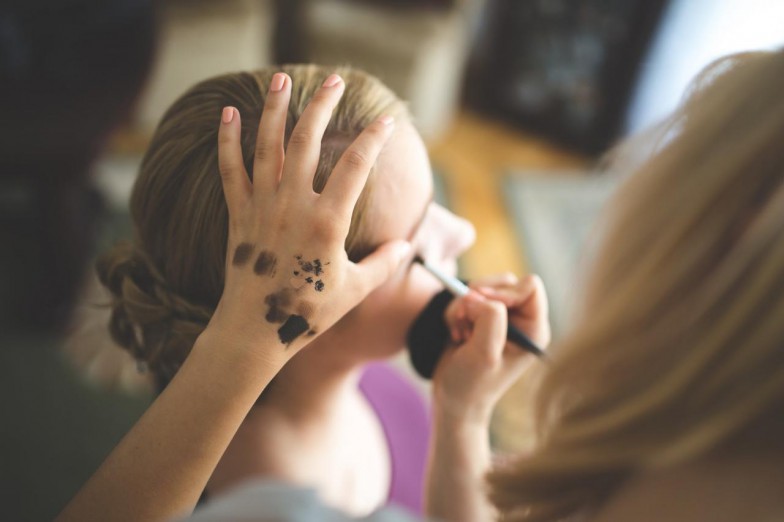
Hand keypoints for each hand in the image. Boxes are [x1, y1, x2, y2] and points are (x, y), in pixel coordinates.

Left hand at [204, 73, 410, 361]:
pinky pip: (230, 169)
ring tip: (283, 79)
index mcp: (327, 222)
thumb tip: (407, 245)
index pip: (356, 166)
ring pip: (268, 146)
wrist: (254, 330)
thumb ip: (384, 264)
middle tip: (334, 80)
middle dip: (323, 106)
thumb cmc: (307, 313)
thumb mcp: (355, 290)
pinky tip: (228, 112)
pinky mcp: (239, 214)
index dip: (374, 139)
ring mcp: (262, 207)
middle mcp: (293, 206)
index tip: (387, 121)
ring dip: (276, 109)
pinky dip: (227, 139)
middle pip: (308, 141)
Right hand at [434, 274, 549, 424]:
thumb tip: (479, 296)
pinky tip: (456, 333)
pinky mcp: (482, 318)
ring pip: (483, 288)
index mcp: (534, 330)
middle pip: (506, 282)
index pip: (530, 287)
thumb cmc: (472, 385)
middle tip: (464, 318)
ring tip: (459, 330)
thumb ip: (490, 320)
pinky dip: (457, 311)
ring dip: (465, 305)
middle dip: (479, 297)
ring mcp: (501, 319)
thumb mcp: (484, 354)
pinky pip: (468, 297)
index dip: (504, 292)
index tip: (481, 304)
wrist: (453, 400)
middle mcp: (522, 322)